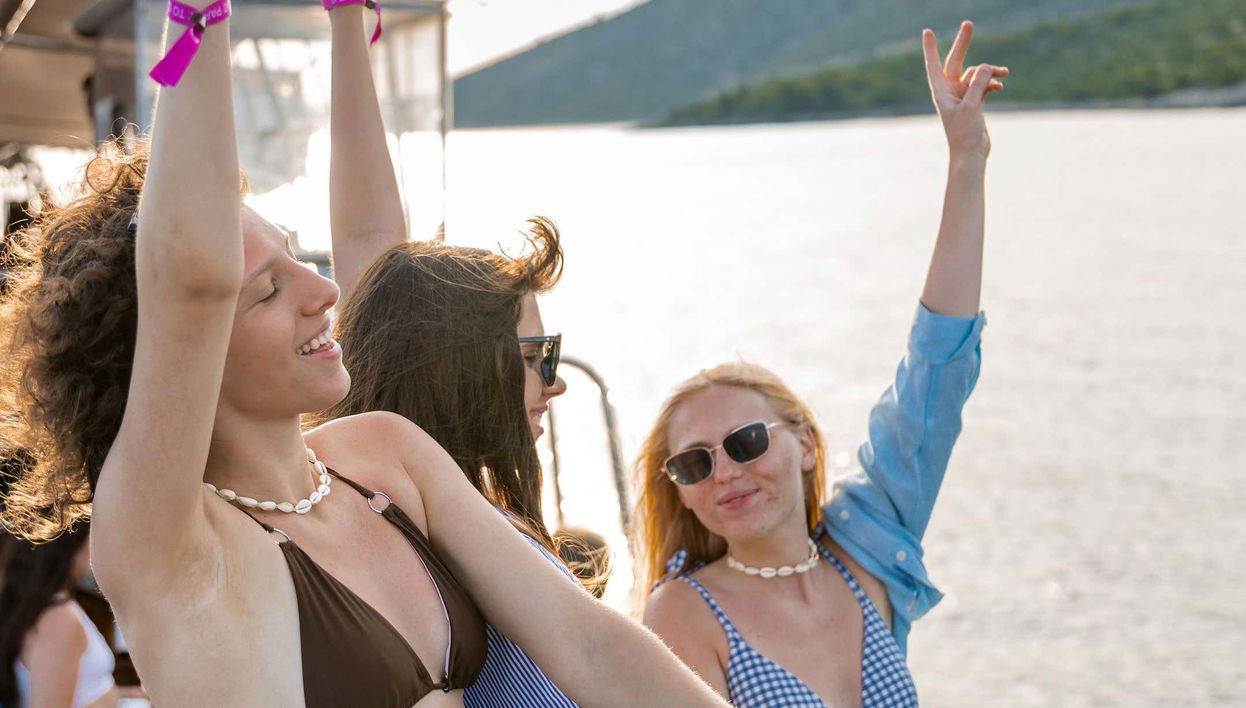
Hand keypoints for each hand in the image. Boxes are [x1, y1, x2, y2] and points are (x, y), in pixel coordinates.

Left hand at [922, 21, 1007, 158]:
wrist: (971, 154)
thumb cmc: (965, 134)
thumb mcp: (972, 107)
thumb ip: (978, 85)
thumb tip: (986, 66)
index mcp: (941, 92)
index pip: (934, 65)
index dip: (931, 48)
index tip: (927, 32)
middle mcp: (950, 91)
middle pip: (956, 61)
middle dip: (963, 43)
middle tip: (969, 23)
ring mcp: (962, 96)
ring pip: (976, 74)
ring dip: (990, 71)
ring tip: (1004, 73)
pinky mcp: (974, 102)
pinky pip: (983, 84)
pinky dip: (992, 83)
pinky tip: (1001, 85)